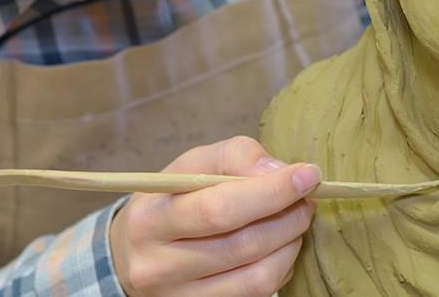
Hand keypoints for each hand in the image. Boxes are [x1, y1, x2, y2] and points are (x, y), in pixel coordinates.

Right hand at [109, 136, 319, 296]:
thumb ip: (234, 157)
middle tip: (306, 201)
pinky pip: (255, 296)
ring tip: (295, 223)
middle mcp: (158, 265)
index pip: (218, 209)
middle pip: (242, 245)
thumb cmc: (169, 202)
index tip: (307, 175)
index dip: (271, 193)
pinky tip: (279, 250)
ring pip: (255, 277)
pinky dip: (280, 269)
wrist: (131, 254)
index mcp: (150, 219)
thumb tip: (280, 172)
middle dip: (287, 218)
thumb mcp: (189, 167)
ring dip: (290, 246)